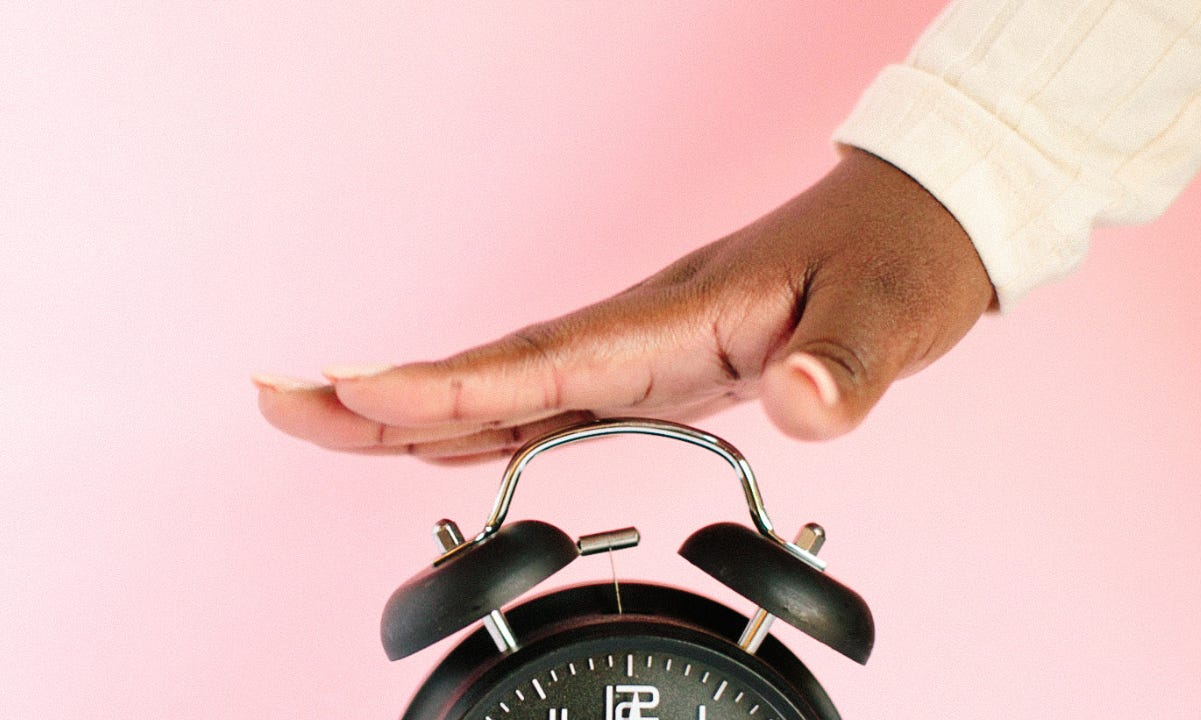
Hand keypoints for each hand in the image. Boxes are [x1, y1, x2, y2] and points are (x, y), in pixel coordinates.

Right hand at [254, 149, 995, 462]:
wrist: (918, 227)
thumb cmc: (898, 262)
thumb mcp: (889, 314)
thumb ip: (844, 366)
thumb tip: (799, 405)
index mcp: (680, 314)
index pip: (544, 356)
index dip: (450, 384)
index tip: (355, 392)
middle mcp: (643, 327)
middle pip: (496, 367)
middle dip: (388, 392)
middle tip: (281, 402)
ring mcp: (644, 344)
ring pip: (511, 381)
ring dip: (418, 406)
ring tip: (326, 420)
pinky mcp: (661, 363)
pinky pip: (554, 395)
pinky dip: (488, 418)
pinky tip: (447, 442)